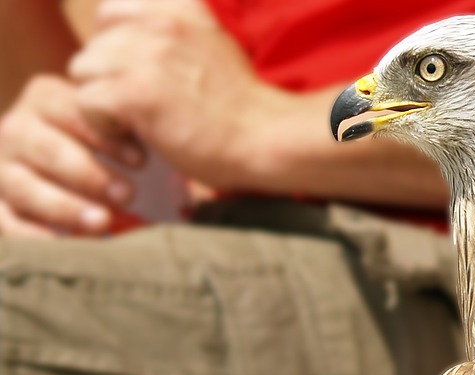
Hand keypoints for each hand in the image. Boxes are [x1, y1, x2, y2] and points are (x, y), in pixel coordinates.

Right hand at [0, 73, 142, 237]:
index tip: (142, 162)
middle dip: (87, 173)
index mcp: (46, 100)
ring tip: (103, 223)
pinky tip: (63, 244)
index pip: (70, 110)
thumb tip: (161, 130)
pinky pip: (4, 220)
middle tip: (128, 195)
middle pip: (44, 148)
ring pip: (21, 185)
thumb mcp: (120, 132)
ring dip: (63, 206)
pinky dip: (31, 234)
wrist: (80, 179)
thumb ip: (131, 123)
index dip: (105, 136)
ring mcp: (2, 169)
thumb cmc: (110, 153)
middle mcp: (17, 130)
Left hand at [68, 0, 285, 190]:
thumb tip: (126, 37)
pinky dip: (104, 124)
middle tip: (144, 103)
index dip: (118, 48)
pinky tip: (136, 134)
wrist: (267, 138)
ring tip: (139, 120)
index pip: (111, 13)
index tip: (144, 75)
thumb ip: (172, 31)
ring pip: (83, 70)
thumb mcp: (209, 42)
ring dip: (104, 98)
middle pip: (94, 44)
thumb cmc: (240, 104)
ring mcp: (144, 55)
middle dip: (109, 76)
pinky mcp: (135, 92)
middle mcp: (158, 22)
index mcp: (177, 6)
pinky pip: (87, 102)